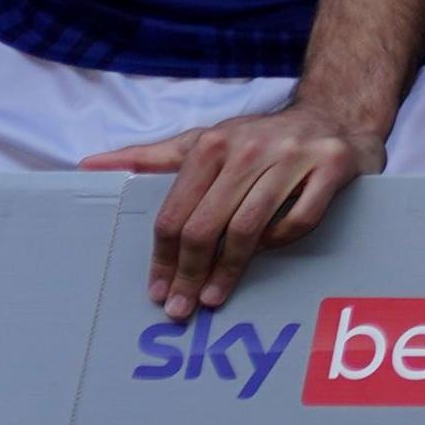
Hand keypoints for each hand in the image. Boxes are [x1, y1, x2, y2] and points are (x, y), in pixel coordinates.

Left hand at [84, 94, 380, 321]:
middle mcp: (251, 147)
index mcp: (213, 142)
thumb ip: (151, 157)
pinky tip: (268, 251)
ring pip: (250, 227)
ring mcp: (294, 155)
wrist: (333, 116)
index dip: (162, 258)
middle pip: (207, 225)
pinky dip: (281, 241)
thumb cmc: (259, 139)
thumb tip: (90, 164)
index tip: (157, 291)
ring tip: (214, 297)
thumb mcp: (204, 142)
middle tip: (181, 308)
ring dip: (228, 270)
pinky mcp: (332, 165)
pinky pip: (300, 219)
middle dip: (189, 274)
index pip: (175, 212)